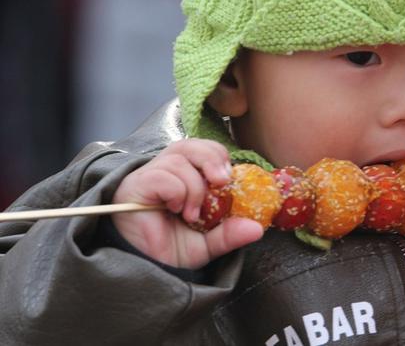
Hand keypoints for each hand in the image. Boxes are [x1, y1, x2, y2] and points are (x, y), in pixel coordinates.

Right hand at [111, 138, 263, 268]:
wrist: (139, 270)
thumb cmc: (167, 252)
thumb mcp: (206, 245)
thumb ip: (229, 234)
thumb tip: (257, 228)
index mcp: (184, 178)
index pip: (204, 149)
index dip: (219, 157)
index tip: (228, 179)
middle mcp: (166, 172)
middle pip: (191, 144)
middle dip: (211, 158)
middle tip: (221, 182)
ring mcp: (150, 176)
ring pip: (179, 158)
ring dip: (194, 186)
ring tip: (192, 214)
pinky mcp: (136, 185)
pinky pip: (162, 175)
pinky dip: (177, 191)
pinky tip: (174, 209)